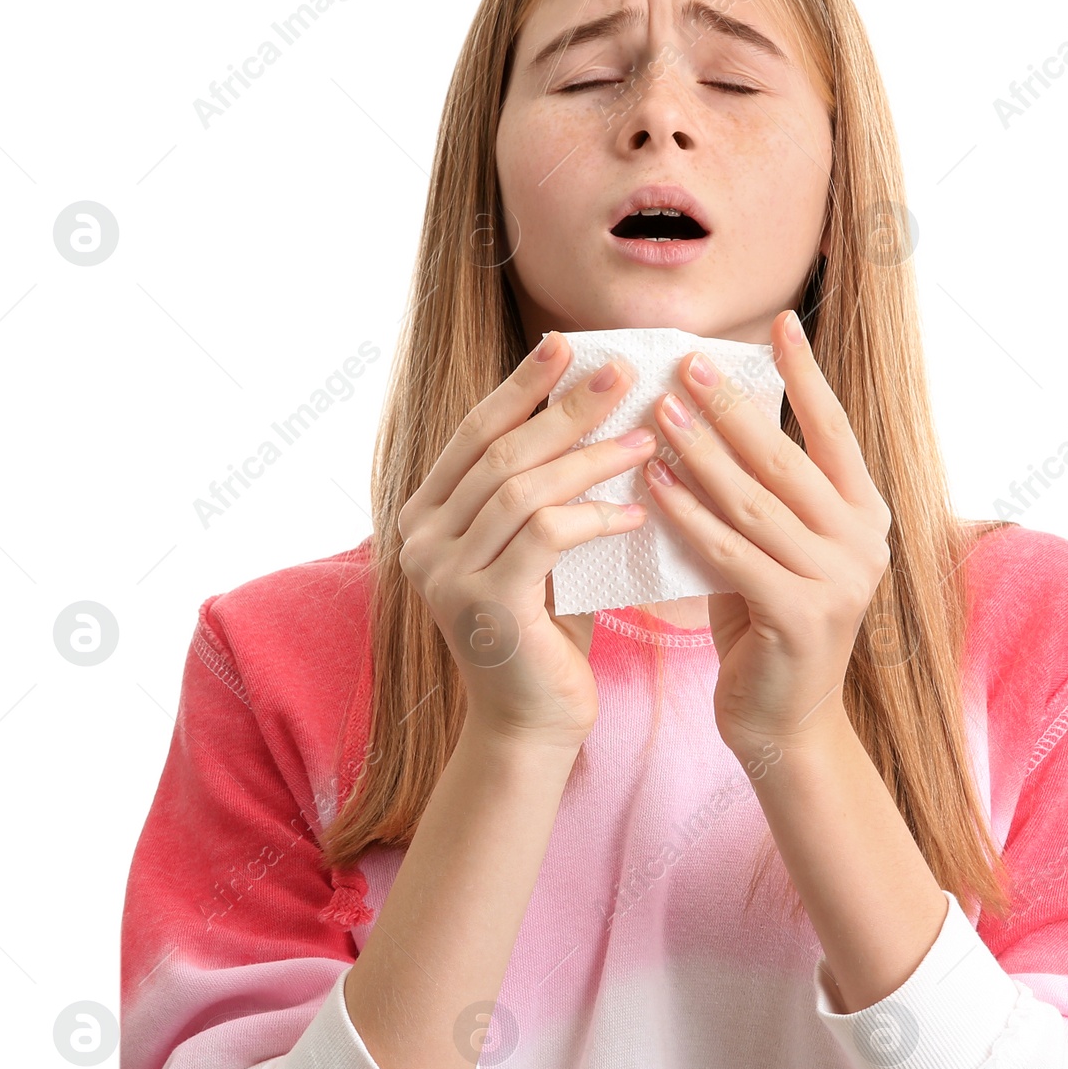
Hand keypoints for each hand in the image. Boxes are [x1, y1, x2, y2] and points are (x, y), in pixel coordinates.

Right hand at [397, 334, 657, 751]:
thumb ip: (541, 491)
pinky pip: (545, 536)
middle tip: (621, 373)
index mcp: (425, 516)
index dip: (521, 386)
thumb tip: (595, 408)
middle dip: (565, 407)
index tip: (565, 345)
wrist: (534, 724)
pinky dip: (594, 515)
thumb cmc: (546, 629)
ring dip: (591, 457)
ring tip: (646, 437)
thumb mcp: (536, 548)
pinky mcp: (484, 607)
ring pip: (523, 488)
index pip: (474, 433)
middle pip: (501, 451)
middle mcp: (421, 540)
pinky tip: (634, 509)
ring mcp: (445, 574)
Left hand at [641, 310, 892, 755]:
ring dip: (701, 453)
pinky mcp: (800, 616)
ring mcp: (838, 580)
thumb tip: (709, 412)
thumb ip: (763, 492)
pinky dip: (688, 516)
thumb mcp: (777, 546)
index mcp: (865, 513)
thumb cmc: (769, 620)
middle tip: (685, 364)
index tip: (779, 322)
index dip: (806, 375)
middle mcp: (863, 541)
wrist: (784, 721)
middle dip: (732, 406)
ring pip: (755, 501)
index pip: (833, 429)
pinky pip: (731, 552)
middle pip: (787, 457)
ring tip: (657, 412)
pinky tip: (653, 486)